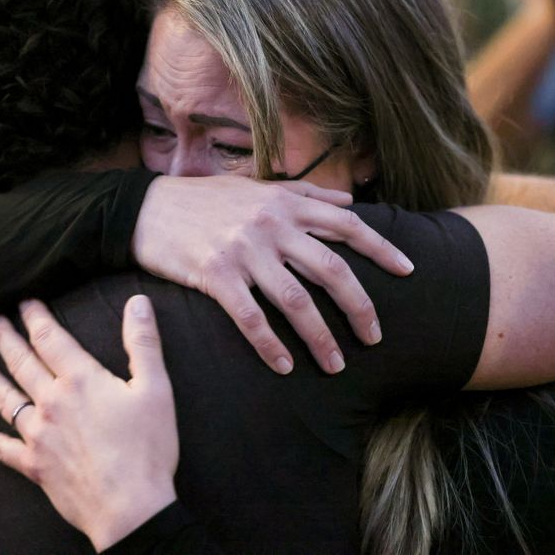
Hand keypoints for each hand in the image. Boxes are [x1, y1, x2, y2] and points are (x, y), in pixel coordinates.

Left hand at [0, 296, 177, 552]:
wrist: (129, 508)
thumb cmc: (147, 448)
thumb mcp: (155, 388)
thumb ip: (143, 343)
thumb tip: (138, 303)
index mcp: (80, 380)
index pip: (51, 339)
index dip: (36, 317)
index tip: (25, 302)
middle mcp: (51, 403)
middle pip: (22, 363)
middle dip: (6, 339)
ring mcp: (38, 435)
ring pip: (5, 399)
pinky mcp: (34, 465)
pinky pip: (2, 447)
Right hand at [131, 176, 413, 374]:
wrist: (146, 209)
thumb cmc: (205, 200)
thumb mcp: (257, 187)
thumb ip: (306, 195)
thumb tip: (350, 203)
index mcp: (285, 203)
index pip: (347, 226)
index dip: (382, 249)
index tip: (409, 272)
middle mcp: (271, 225)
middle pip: (332, 270)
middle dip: (360, 308)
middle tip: (375, 338)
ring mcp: (243, 251)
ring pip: (296, 301)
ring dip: (321, 338)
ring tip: (336, 365)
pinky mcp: (215, 276)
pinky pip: (251, 318)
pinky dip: (271, 346)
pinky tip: (285, 367)